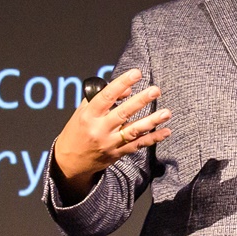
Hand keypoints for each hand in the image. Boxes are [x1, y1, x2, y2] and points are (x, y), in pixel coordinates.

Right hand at [51, 69, 169, 198]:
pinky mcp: (118, 154)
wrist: (70, 162)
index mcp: (89, 115)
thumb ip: (101, 98)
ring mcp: (110, 143)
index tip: (136, 73)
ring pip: (134, 131)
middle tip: (155, 90)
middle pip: (123, 113)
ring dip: (152, 121)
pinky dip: (153, 138)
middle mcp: (100, 129)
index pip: (106, 96)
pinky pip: (138, 145)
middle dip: (141, 101)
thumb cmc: (76, 131)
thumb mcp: (82, 111)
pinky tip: (166, 131)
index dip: (122, 83)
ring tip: (166, 113)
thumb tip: (126, 89)